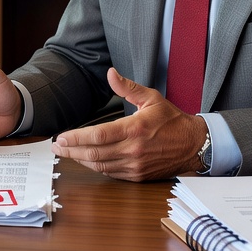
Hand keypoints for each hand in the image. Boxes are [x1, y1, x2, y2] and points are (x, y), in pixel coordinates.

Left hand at [51, 68, 207, 180]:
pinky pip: (111, 173)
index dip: (77, 138)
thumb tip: (110, 74)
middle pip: (94, 153)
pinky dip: (96, 167)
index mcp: (135, 129)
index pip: (99, 135)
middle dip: (71, 151)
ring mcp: (135, 166)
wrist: (194, 145)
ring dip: (80, 160)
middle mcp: (134, 150)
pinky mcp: (138, 176)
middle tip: (57, 147)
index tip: (61, 137)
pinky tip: (86, 160)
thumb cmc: (172, 121)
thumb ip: (127, 87)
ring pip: (100, 165)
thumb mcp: (151, 98)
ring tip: (66, 153)